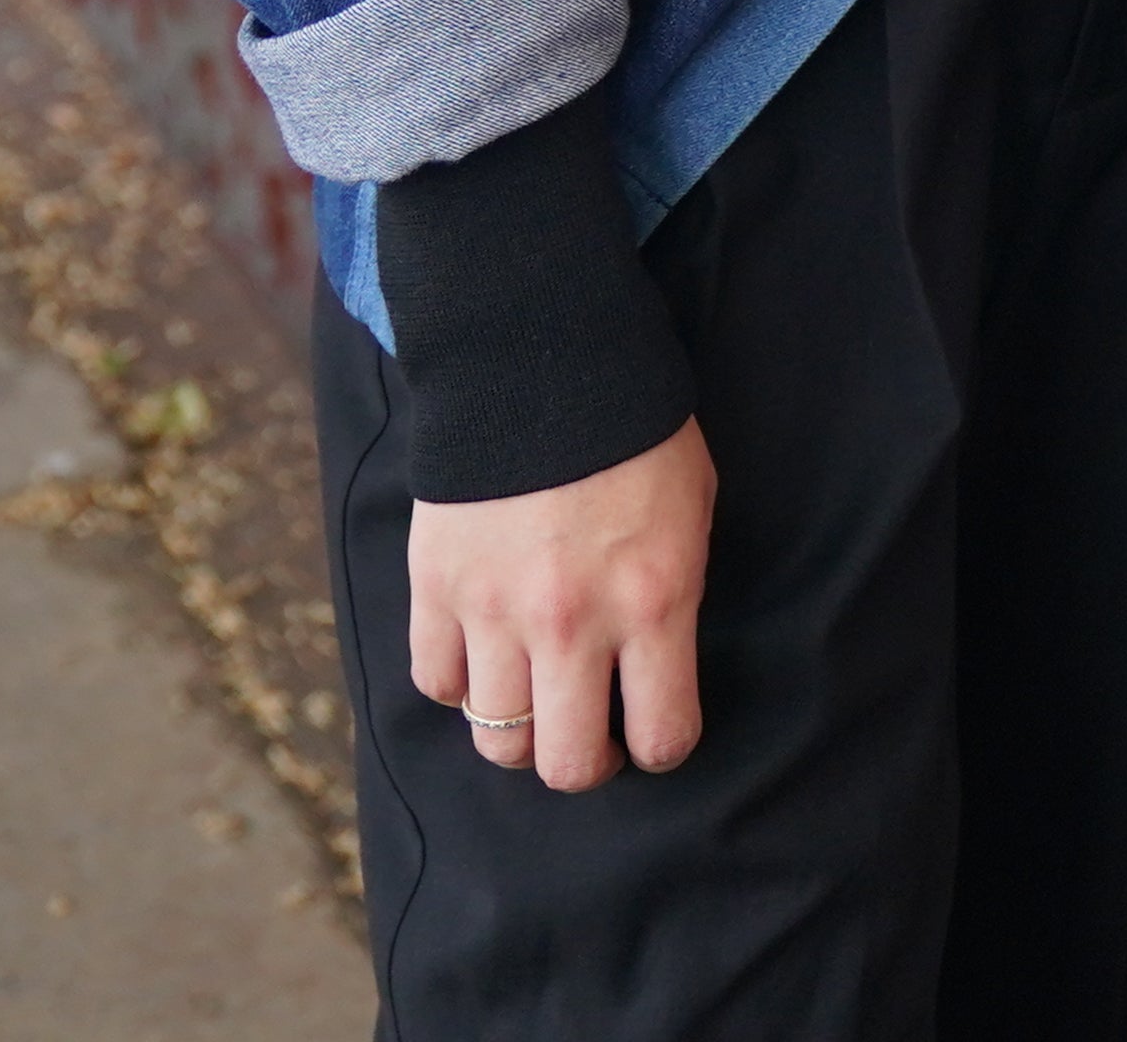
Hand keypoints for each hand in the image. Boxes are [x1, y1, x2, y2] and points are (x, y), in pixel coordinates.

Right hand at [410, 416, 715, 788]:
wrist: (543, 361)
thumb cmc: (636, 436)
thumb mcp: (691, 513)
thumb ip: (672, 599)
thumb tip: (653, 668)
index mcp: (652, 600)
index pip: (661, 736)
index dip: (661, 748)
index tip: (654, 733)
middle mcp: (571, 621)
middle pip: (566, 764)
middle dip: (586, 763)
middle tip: (593, 734)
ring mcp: (494, 610)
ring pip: (497, 738)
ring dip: (522, 731)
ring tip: (538, 699)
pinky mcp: (435, 588)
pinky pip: (438, 683)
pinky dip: (463, 685)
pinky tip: (487, 656)